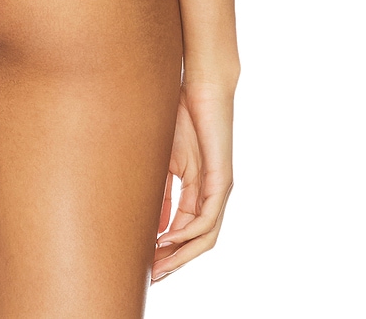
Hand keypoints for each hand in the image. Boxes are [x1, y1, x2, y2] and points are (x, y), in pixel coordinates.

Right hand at [152, 77, 235, 282]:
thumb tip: (147, 220)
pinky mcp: (221, 179)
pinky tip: (170, 239)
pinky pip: (208, 217)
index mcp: (197, 189)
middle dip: (173, 261)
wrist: (201, 87)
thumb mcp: (163, 159)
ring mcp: (219, 188)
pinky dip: (189, 232)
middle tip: (151, 278)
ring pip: (205, 236)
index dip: (165, 250)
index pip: (182, 230)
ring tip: (159, 267)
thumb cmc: (180, 114)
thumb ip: (159, 189)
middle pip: (195, 241)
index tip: (144, 265)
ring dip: (181, 254)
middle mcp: (212, 194)